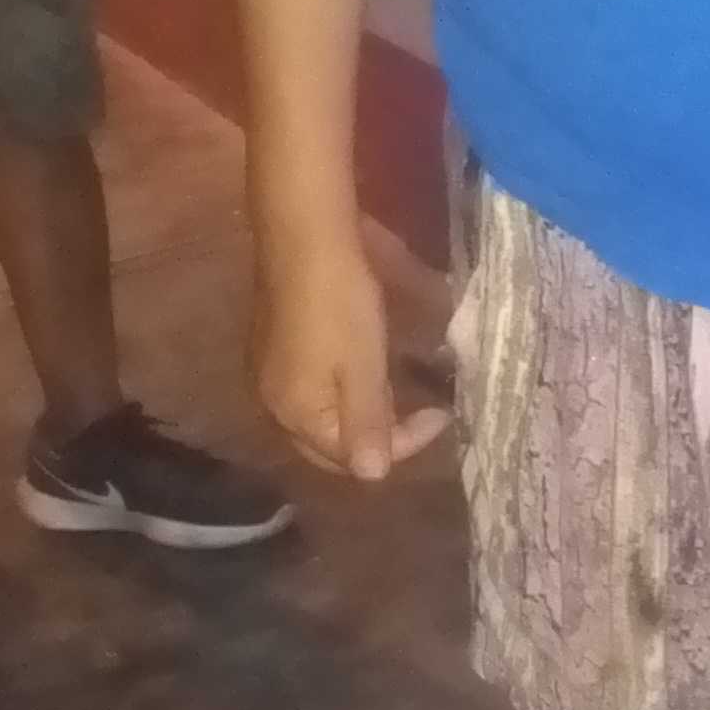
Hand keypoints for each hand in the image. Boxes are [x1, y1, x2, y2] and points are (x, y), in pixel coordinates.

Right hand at [253, 227, 453, 486]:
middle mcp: (273, 403)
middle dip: (376, 437)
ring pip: (320, 414)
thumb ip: (368, 423)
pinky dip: (341, 390)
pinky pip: (311, 388)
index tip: (440, 415)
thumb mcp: (363, 367)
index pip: (351, 457)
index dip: (401, 444)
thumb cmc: (339, 302)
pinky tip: (362, 372)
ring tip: (396, 393)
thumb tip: (373, 476)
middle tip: (419, 412)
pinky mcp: (273, 346)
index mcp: (295, 414)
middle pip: (328, 442)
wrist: (303, 233)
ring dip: (360, 413)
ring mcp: (268, 374)